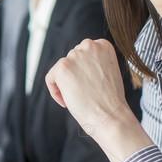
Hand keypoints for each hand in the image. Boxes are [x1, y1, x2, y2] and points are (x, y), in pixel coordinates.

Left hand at [44, 39, 149, 161]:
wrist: (111, 116)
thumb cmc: (110, 100)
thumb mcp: (108, 72)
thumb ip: (94, 63)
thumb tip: (78, 65)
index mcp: (103, 45)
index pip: (83, 53)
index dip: (84, 72)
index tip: (90, 85)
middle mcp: (89, 45)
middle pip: (71, 61)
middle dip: (75, 77)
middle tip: (85, 93)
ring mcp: (75, 56)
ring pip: (61, 70)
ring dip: (66, 85)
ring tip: (79, 98)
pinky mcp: (62, 67)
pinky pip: (50, 78)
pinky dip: (56, 92)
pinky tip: (68, 102)